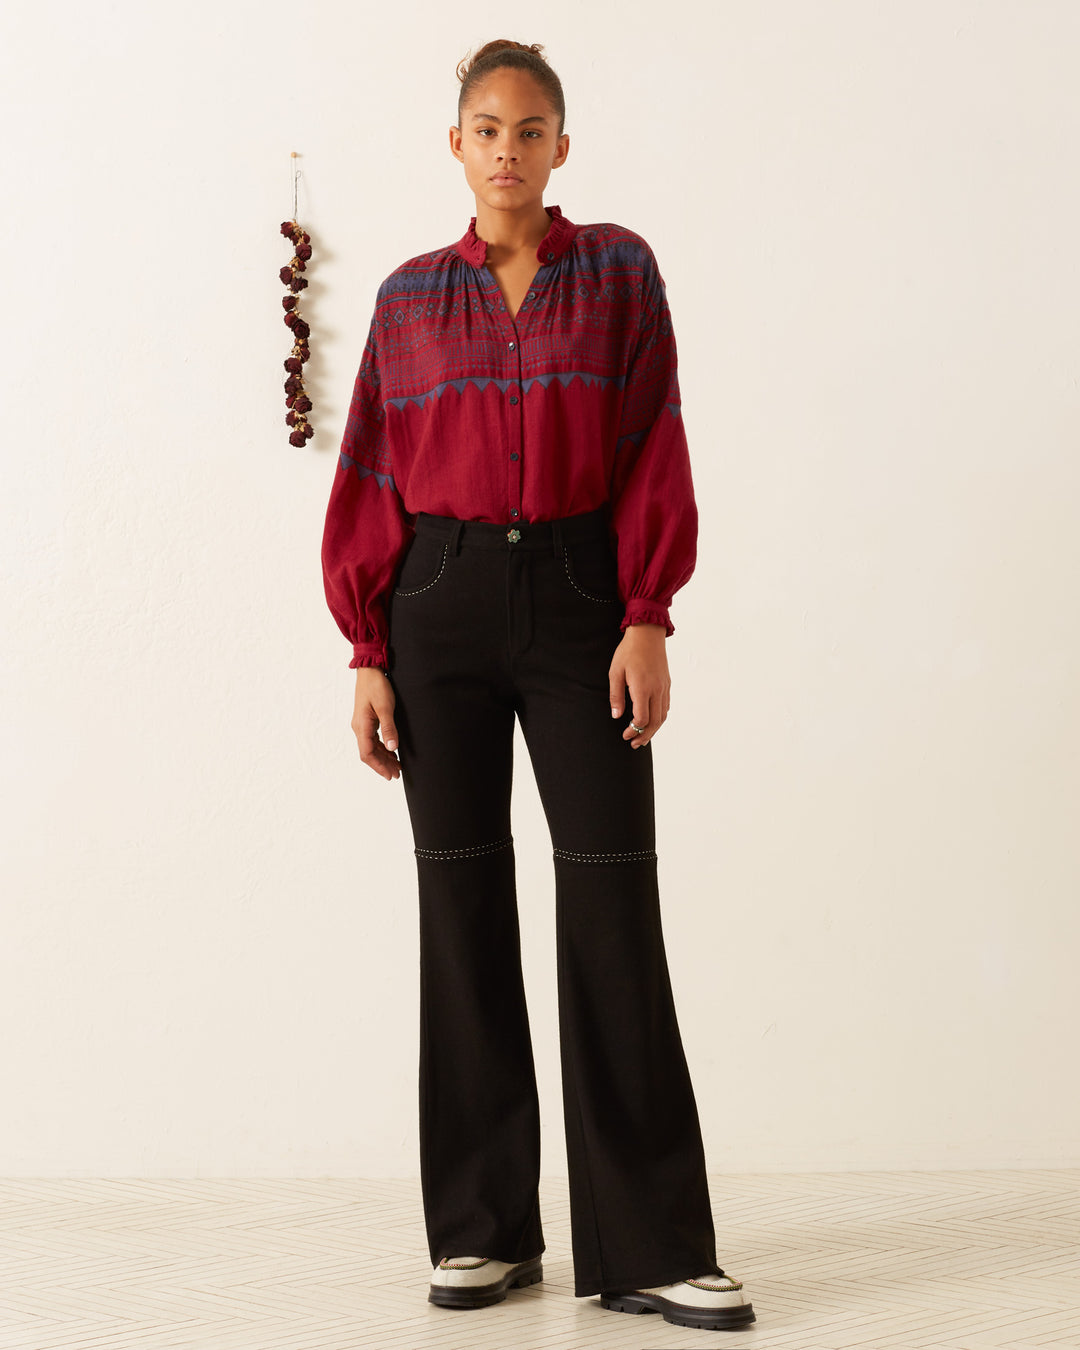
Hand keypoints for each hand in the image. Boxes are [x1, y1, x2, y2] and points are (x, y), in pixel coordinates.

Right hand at [351, 667, 400, 779]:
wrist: (370, 670)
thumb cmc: (377, 686)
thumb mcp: (385, 707)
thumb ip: (389, 728)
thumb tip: (392, 747)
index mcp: (361, 726)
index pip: (367, 754)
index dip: (379, 767)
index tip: (390, 775)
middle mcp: (359, 727)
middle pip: (369, 753)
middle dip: (382, 765)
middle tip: (397, 774)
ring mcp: (362, 724)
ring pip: (371, 747)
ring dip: (383, 758)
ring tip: (396, 766)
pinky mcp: (366, 720)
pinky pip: (372, 739)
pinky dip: (382, 748)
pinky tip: (391, 751)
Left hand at [608, 623, 670, 747]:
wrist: (647, 633)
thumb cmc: (628, 651)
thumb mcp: (615, 673)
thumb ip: (616, 696)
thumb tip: (616, 716)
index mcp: (643, 688)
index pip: (642, 718)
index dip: (633, 730)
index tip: (625, 735)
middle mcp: (656, 690)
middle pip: (655, 722)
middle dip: (644, 735)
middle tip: (634, 744)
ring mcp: (664, 687)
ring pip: (663, 716)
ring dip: (654, 729)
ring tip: (643, 737)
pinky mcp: (667, 683)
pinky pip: (666, 706)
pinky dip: (660, 718)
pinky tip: (652, 721)